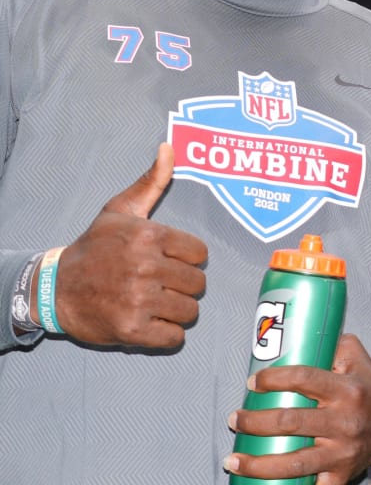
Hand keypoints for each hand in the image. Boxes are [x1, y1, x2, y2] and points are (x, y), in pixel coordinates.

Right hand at [53, 143, 206, 348]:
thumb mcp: (120, 210)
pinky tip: (151, 322)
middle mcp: (146, 267)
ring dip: (177, 310)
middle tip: (161, 284)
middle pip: (198, 283)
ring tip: (156, 302)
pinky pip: (174, 337)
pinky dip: (166, 334)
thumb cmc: (94, 247)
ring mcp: (139, 300)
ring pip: (190, 311)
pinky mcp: (132, 330)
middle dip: (184, 285)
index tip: (170, 260)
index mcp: (149, 236)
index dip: (188, 259)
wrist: (55, 288)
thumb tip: (169, 147)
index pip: (200, 254)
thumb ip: (151, 181)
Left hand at [224, 333, 370, 484]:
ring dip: (258, 465)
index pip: (304, 379)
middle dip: (255, 421)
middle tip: (235, 418)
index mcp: (347, 390)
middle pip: (290, 423)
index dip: (274, 378)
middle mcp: (345, 423)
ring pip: (295, 466)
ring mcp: (343, 454)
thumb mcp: (356, 356)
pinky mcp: (343, 477)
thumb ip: (330, 343)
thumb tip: (293, 337)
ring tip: (232, 461)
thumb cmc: (369, 385)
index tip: (253, 381)